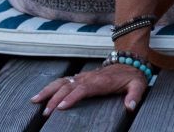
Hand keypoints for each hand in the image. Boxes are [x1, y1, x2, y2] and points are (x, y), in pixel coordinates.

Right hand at [31, 64, 149, 113]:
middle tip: (45, 112)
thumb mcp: (138, 85)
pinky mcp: (80, 77)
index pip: (83, 89)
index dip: (72, 97)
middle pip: (69, 86)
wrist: (130, 61)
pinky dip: (50, 87)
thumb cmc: (132, 76)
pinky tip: (40, 95)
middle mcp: (89, 77)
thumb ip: (134, 95)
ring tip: (35, 100)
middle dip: (55, 98)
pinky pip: (63, 81)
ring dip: (48, 90)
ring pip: (62, 82)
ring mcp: (83, 76)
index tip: (60, 107)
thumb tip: (130, 106)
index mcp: (101, 81)